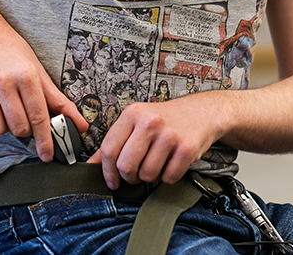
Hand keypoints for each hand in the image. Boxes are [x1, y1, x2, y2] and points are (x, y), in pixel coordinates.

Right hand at [0, 29, 86, 160]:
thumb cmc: (15, 55)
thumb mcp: (40, 73)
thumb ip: (59, 101)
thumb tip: (82, 125)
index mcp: (26, 76)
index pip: (39, 116)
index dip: (45, 139)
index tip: (47, 154)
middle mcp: (3, 81)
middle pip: (18, 127)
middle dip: (24, 129)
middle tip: (24, 116)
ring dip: (4, 127)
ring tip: (6, 109)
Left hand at [89, 97, 220, 187]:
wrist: (201, 112)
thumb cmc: (165, 119)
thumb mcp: (136, 122)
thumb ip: (114, 142)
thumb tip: (90, 165)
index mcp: (132, 113)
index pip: (109, 150)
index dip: (107, 172)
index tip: (112, 181)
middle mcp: (150, 122)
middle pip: (126, 166)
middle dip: (129, 177)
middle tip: (136, 175)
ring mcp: (169, 135)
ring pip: (147, 174)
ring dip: (150, 177)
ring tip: (156, 163)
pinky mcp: (186, 148)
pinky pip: (168, 178)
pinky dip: (168, 177)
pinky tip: (171, 163)